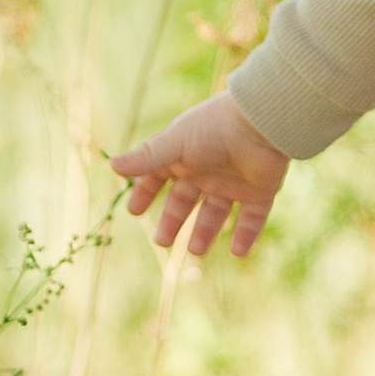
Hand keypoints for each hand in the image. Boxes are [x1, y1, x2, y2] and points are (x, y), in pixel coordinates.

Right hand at [111, 93, 288, 258]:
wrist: (261, 123)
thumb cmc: (214, 129)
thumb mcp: (175, 144)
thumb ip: (147, 158)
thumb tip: (113, 166)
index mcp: (185, 156)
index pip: (159, 177)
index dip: (146, 192)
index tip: (134, 211)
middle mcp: (208, 170)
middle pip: (185, 201)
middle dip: (173, 221)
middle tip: (162, 242)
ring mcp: (234, 181)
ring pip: (217, 213)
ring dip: (206, 232)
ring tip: (196, 251)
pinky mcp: (260, 191)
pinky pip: (253, 218)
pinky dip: (246, 235)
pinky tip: (237, 253)